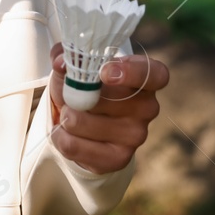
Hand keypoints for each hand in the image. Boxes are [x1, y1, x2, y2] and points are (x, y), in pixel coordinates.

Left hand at [48, 44, 169, 173]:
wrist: (80, 126)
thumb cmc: (82, 88)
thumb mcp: (74, 67)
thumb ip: (68, 56)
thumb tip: (61, 62)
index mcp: (144, 80)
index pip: (154, 74)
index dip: (131, 72)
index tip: (104, 72)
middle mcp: (146, 108)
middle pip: (106, 99)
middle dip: (75, 95)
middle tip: (69, 95)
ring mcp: (136, 135)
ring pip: (80, 122)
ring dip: (64, 116)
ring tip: (68, 114)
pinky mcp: (118, 158)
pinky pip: (73, 146)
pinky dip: (59, 136)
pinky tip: (65, 132)